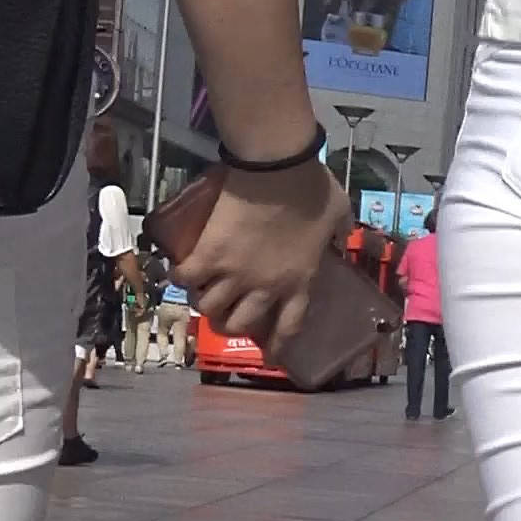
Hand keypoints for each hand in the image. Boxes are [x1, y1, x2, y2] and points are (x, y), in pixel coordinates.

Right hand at [180, 165, 343, 354]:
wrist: (277, 167)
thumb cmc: (312, 188)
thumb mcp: (339, 215)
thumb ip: (340, 232)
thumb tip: (342, 236)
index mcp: (299, 280)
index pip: (288, 326)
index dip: (277, 345)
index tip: (270, 354)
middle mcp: (265, 287)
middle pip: (241, 324)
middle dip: (232, 324)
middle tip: (226, 313)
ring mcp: (234, 273)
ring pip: (210, 308)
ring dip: (204, 303)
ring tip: (201, 292)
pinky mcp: (209, 254)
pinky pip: (185, 279)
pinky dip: (179, 278)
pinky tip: (178, 273)